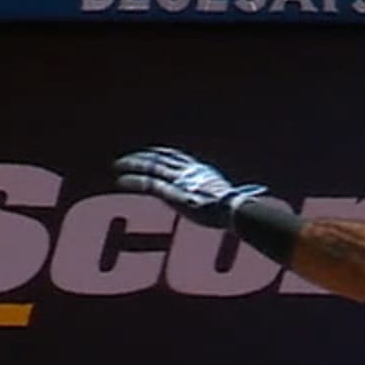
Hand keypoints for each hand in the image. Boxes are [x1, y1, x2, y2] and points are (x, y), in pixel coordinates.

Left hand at [111, 147, 266, 228]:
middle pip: (160, 158)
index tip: (151, 153)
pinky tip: (120, 180)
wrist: (237, 210)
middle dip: (142, 157)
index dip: (162, 154)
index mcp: (201, 171)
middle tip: (126, 159)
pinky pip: (147, 184)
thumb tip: (246, 206)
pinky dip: (132, 181)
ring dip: (132, 165)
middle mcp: (188, 172)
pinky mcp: (171, 193)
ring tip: (117, 166)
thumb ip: (228, 200)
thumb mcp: (232, 201)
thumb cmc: (240, 210)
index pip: (177, 157)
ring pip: (150, 168)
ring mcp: (180, 181)